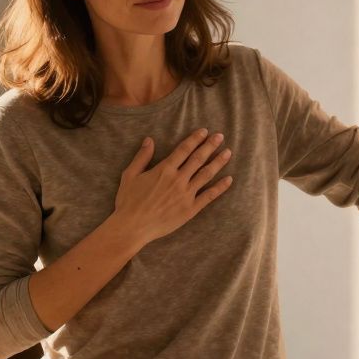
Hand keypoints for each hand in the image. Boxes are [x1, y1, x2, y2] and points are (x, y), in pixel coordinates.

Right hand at [113, 129, 233, 247]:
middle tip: (220, 136)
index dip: (195, 139)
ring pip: (206, 175)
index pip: (184, 149)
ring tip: (228, 153)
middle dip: (210, 146)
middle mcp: (178, 180)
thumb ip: (142, 157)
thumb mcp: (130, 175)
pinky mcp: (190, 210)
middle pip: (198, 159)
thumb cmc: (128, 201)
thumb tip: (149, 140)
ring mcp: (186, 195)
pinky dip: (220, 187)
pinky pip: (208, 196)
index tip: (204, 131)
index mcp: (164, 170)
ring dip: (218, 162)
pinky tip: (229, 180)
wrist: (132, 227)